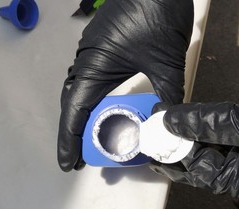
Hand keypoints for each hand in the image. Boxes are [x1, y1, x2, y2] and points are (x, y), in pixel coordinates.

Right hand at [57, 0, 193, 171]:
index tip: (69, 163)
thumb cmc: (158, 15)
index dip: (70, 139)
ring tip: (92, 140)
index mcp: (95, 65)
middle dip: (75, 132)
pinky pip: (94, 81)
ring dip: (84, 118)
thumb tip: (169, 121)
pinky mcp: (105, 50)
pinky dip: (96, 101)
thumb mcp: (166, 61)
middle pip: (74, 103)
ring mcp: (95, 54)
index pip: (76, 110)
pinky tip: (105, 112)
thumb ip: (169, 94)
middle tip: (80, 156)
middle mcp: (89, 61)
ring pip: (83, 93)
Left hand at [151, 90, 238, 203]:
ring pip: (212, 148)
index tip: (155, 135)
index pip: (197, 169)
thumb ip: (208, 124)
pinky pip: (225, 137)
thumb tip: (170, 120)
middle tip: (156, 132)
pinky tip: (194, 119)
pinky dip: (209, 127)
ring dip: (191, 133)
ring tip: (168, 121)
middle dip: (179, 144)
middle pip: (202, 161)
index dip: (174, 151)